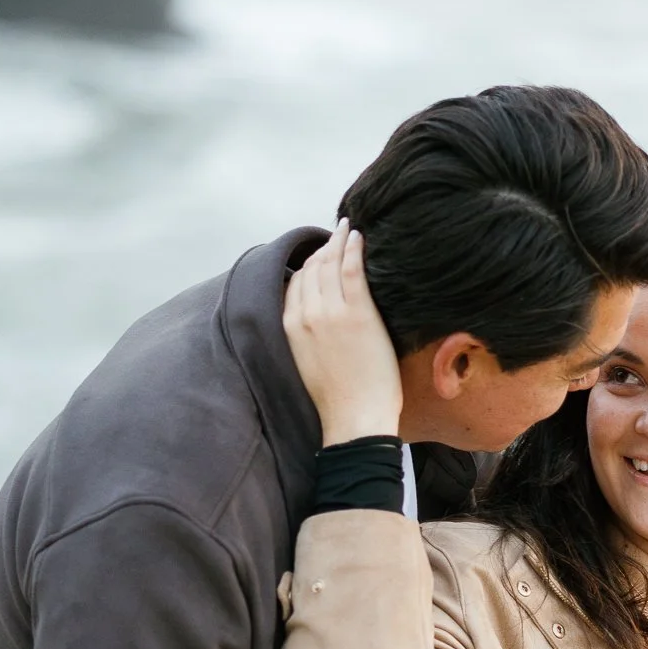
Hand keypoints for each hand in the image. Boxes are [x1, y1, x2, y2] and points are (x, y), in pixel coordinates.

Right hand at [283, 218, 402, 446]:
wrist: (353, 419)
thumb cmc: (336, 400)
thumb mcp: (306, 363)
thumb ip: (305, 336)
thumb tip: (317, 325)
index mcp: (289, 326)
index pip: (295, 283)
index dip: (308, 266)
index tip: (320, 256)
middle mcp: (305, 314)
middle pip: (311, 269)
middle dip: (322, 249)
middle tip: (336, 234)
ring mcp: (330, 312)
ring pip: (329, 264)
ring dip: (337, 241)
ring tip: (347, 229)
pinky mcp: (356, 313)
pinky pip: (351, 269)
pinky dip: (352, 248)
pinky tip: (358, 237)